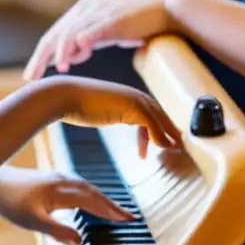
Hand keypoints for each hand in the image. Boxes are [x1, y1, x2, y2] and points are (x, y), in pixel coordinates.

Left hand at [0, 166, 133, 244]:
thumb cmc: (9, 201)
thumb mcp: (31, 221)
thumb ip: (57, 232)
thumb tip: (80, 242)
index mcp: (62, 190)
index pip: (94, 201)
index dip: (111, 211)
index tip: (129, 219)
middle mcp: (63, 181)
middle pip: (94, 192)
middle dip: (112, 205)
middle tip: (129, 218)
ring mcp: (57, 179)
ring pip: (86, 188)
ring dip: (102, 199)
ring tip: (115, 211)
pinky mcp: (50, 180)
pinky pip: (77, 187)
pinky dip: (89, 194)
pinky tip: (88, 201)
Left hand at [23, 0, 180, 80]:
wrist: (167, 9)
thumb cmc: (138, 22)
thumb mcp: (106, 31)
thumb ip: (88, 40)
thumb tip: (72, 56)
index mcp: (82, 10)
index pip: (54, 34)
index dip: (40, 55)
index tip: (31, 75)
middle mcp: (86, 8)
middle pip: (55, 34)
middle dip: (40, 58)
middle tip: (30, 77)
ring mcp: (99, 12)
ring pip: (68, 34)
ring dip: (59, 53)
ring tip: (57, 70)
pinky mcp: (112, 19)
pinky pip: (89, 32)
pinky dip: (77, 46)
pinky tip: (71, 59)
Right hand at [56, 76, 180, 156]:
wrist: (66, 96)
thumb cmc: (78, 105)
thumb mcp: (101, 111)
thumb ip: (112, 113)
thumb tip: (111, 117)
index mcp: (128, 95)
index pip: (152, 112)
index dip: (161, 127)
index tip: (165, 142)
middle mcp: (135, 95)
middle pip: (161, 115)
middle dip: (170, 131)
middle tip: (178, 146)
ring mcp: (135, 100)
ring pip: (160, 120)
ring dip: (167, 136)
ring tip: (171, 150)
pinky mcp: (132, 107)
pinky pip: (151, 124)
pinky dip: (157, 137)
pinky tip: (152, 150)